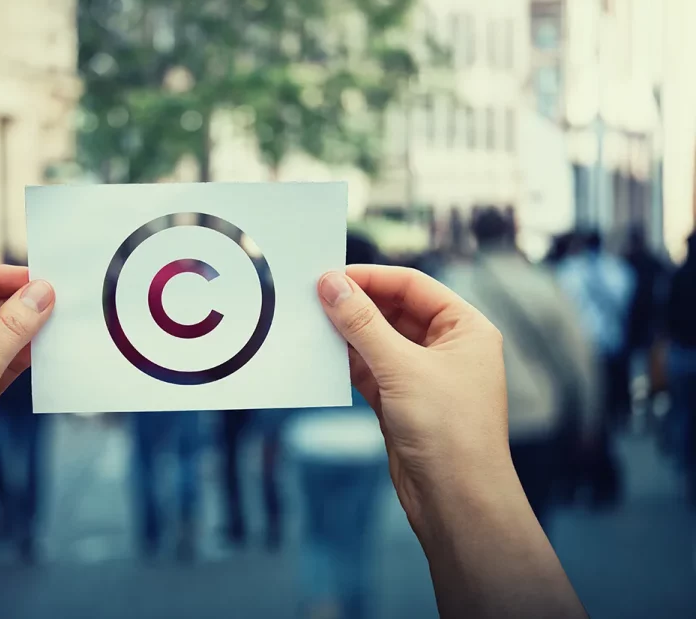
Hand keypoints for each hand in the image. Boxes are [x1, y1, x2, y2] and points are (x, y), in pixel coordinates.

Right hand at [318, 265, 513, 535]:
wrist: (457, 501)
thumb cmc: (448, 431)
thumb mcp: (401, 367)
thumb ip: (362, 323)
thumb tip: (331, 284)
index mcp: (465, 329)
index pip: (414, 286)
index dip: (372, 277)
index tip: (331, 275)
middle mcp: (448, 348)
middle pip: (394, 310)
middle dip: (356, 304)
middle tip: (314, 297)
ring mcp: (424, 376)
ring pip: (379, 341)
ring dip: (348, 333)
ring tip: (311, 323)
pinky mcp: (403, 402)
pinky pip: (371, 369)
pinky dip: (348, 362)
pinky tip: (321, 355)